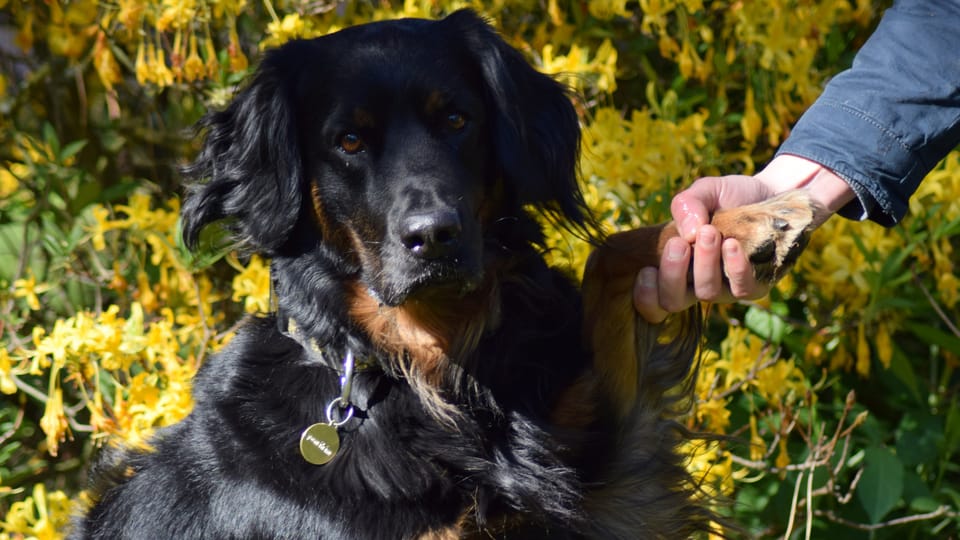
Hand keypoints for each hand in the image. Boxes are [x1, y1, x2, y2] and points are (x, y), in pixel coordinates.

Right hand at [634, 155, 854, 322]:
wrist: (774, 192)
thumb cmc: (732, 198)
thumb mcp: (704, 192)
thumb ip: (686, 204)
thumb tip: (687, 233)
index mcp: (676, 268)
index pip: (653, 300)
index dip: (644, 295)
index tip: (646, 270)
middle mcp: (697, 284)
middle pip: (672, 302)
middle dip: (670, 275)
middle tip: (678, 245)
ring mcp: (726, 289)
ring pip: (705, 292)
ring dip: (704, 262)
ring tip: (710, 232)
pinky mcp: (755, 286)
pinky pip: (741, 288)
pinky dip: (734, 267)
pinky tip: (732, 245)